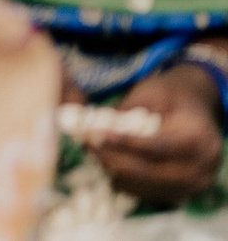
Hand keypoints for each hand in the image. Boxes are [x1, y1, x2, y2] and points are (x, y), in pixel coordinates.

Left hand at [95, 65, 223, 205]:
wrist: (194, 112)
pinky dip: (125, 181)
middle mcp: (201, 168)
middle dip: (113, 159)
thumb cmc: (171, 97)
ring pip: (145, 187)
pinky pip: (147, 194)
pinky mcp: (180, 194)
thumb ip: (127, 112)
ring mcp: (193, 185)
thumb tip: (93, 126)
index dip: (123, 143)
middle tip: (86, 143)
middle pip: (150, 173)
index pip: (157, 147)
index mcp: (198, 138)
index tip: (94, 134)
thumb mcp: (151, 93)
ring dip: (115, 171)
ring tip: (94, 151)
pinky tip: (109, 162)